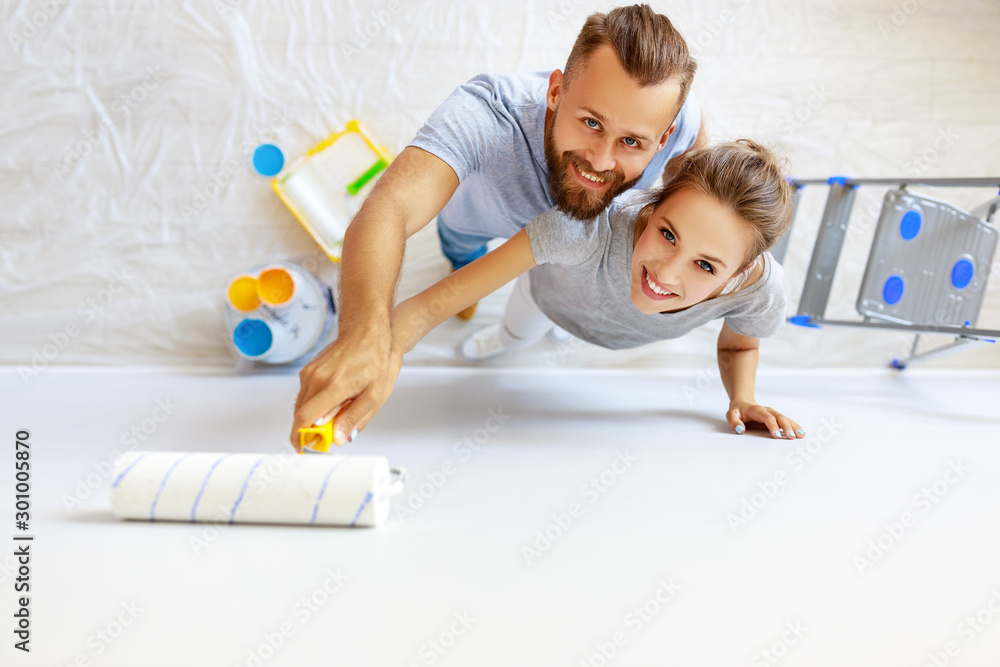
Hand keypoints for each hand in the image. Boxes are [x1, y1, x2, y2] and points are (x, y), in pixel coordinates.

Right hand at [290, 328, 400, 448]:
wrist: (366, 332)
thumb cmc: (375, 360)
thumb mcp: (375, 396)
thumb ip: (354, 418)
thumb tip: (339, 438)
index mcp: (334, 385)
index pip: (305, 418)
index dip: (301, 438)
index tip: (306, 449)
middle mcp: (317, 378)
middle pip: (300, 415)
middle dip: (310, 431)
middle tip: (329, 436)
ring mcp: (309, 372)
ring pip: (301, 406)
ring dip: (313, 417)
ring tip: (337, 414)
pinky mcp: (307, 370)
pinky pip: (304, 395)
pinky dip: (314, 405)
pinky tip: (333, 402)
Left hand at [727, 401, 803, 439]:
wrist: (743, 403)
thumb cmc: (737, 411)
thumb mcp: (731, 415)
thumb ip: (734, 421)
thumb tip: (740, 430)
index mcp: (757, 410)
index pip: (767, 417)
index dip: (772, 425)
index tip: (777, 435)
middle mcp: (768, 410)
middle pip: (779, 417)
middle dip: (786, 427)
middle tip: (792, 437)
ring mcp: (773, 413)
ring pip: (785, 419)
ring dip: (793, 427)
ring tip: (801, 435)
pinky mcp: (776, 417)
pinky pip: (787, 421)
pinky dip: (794, 426)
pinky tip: (801, 432)